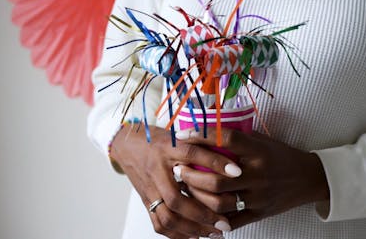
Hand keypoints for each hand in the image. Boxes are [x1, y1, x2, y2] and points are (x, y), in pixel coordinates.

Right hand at [110, 124, 241, 237]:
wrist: (128, 145)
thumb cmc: (160, 141)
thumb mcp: (180, 136)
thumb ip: (201, 143)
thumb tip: (229, 151)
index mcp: (168, 149)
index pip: (192, 154)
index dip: (215, 162)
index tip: (238, 172)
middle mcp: (157, 170)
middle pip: (176, 198)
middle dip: (203, 214)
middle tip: (225, 222)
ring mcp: (150, 188)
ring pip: (168, 216)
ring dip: (192, 228)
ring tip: (215, 232)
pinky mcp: (146, 200)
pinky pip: (159, 223)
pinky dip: (178, 234)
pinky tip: (195, 237)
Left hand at [174, 128, 329, 229]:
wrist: (309, 178)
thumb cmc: (281, 155)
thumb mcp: (262, 140)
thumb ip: (237, 136)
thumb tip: (205, 121)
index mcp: (259, 151)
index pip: (226, 140)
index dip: (201, 135)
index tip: (182, 134)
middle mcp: (259, 175)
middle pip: (217, 179)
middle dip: (191, 174)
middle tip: (177, 168)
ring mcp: (259, 197)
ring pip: (220, 202)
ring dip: (197, 196)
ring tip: (185, 187)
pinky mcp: (260, 213)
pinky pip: (232, 220)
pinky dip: (214, 218)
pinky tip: (200, 210)